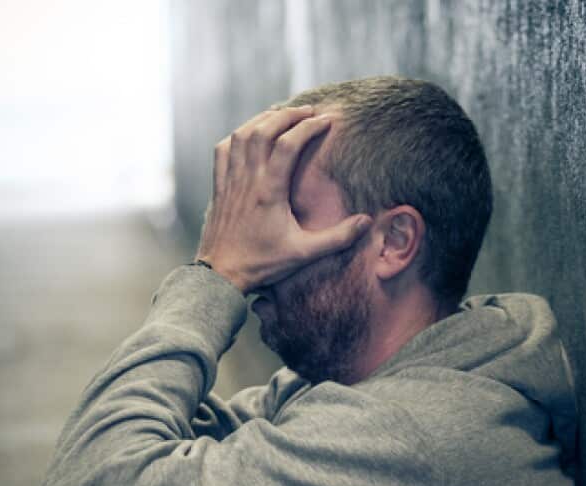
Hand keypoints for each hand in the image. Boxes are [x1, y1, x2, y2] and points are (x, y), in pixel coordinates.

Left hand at [195, 106, 372, 293]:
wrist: (220, 275)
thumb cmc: (262, 264)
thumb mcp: (304, 253)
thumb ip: (337, 238)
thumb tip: (366, 222)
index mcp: (269, 191)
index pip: (288, 144)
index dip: (308, 127)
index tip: (326, 120)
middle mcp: (247, 180)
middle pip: (263, 130)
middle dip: (288, 114)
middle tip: (308, 111)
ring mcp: (230, 181)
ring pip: (242, 134)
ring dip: (263, 119)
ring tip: (282, 115)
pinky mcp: (219, 186)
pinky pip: (223, 149)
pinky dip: (237, 135)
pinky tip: (249, 135)